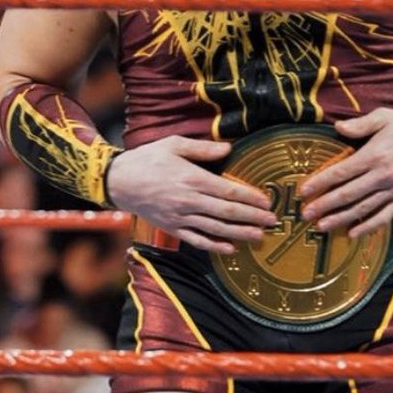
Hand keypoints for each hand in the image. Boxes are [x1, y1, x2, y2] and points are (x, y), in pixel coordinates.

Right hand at [107, 137, 276, 253]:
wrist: (118, 181)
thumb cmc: (147, 159)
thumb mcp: (173, 144)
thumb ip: (202, 148)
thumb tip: (228, 149)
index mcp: (191, 178)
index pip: (228, 190)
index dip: (250, 197)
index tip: (267, 201)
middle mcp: (188, 200)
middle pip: (227, 211)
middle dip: (253, 217)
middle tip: (273, 220)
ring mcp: (180, 217)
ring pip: (216, 228)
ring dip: (240, 233)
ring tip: (259, 235)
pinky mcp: (172, 228)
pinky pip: (197, 240)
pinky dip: (215, 246)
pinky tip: (230, 248)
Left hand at [297, 109, 392, 236]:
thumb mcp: (384, 117)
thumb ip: (360, 124)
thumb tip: (337, 127)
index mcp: (374, 155)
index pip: (341, 172)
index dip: (321, 182)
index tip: (303, 190)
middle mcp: (383, 176)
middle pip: (348, 194)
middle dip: (324, 205)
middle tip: (305, 214)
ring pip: (363, 208)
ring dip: (341, 218)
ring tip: (321, 226)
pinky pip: (385, 216)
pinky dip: (369, 227)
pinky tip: (353, 233)